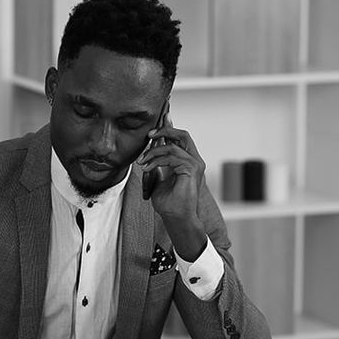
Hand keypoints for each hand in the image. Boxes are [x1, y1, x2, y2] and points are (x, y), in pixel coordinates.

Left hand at [136, 116, 209, 259]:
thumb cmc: (169, 204)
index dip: (169, 127)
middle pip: (183, 135)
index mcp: (187, 162)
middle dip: (165, 130)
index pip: (179, 139)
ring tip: (143, 162)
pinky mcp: (192, 169)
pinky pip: (173, 155)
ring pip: (174, 145)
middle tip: (150, 134)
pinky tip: (147, 167)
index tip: (159, 119)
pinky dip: (157, 159)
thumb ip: (157, 165)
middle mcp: (194, 160)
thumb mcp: (158, 180)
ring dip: (154, 151)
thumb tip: (147, 153)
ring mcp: (195, 164)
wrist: (177, 219)